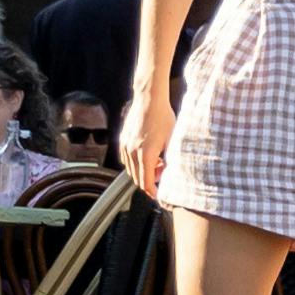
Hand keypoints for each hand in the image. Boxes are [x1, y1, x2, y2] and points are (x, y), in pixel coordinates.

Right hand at [126, 81, 176, 199]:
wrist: (149, 100)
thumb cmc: (163, 117)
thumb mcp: (171, 141)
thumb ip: (169, 160)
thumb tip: (169, 173)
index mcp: (146, 154)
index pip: (146, 182)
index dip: (153, 192)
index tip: (159, 195)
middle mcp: (132, 152)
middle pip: (137, 178)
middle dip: (149, 180)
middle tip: (162, 172)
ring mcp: (126, 146)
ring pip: (131, 169)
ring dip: (142, 171)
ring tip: (157, 160)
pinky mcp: (122, 140)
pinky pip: (127, 159)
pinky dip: (136, 162)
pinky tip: (147, 153)